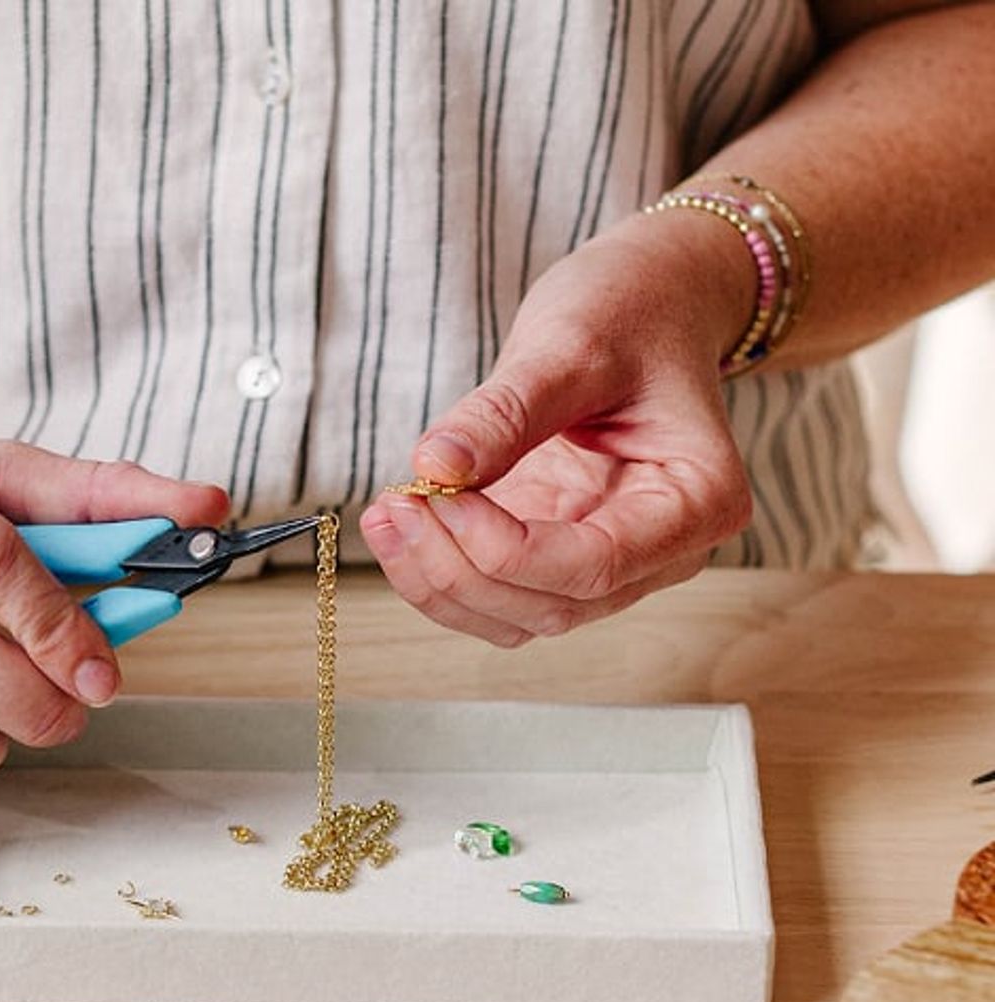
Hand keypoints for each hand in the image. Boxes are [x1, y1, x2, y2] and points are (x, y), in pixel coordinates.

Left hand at [361, 213, 756, 646]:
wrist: (648, 301)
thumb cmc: (632, 311)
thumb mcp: (572, 343)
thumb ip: (506, 411)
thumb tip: (435, 465)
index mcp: (698, 503)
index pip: (595, 565)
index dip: (505, 549)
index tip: (438, 493)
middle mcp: (662, 553)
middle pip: (551, 606)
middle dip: (459, 568)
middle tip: (396, 504)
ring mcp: (608, 563)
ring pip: (515, 618)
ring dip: (439, 581)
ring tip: (386, 513)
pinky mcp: (556, 555)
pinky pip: (494, 594)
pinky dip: (439, 571)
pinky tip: (399, 520)